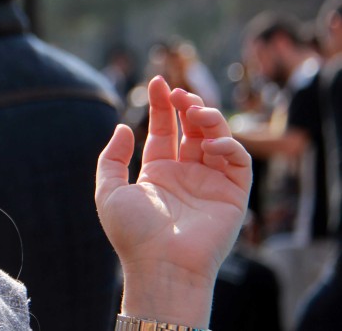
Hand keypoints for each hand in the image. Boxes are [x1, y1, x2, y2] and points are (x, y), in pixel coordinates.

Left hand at [95, 76, 250, 324]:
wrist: (160, 265)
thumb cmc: (132, 233)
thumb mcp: (109, 190)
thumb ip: (112, 157)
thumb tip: (123, 127)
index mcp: (158, 172)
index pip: (165, 130)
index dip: (162, 105)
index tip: (158, 81)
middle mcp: (185, 175)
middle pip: (192, 129)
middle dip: (187, 105)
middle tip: (178, 93)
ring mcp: (210, 184)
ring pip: (217, 139)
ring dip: (209, 119)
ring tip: (194, 110)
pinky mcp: (232, 196)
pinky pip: (238, 163)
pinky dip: (229, 146)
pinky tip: (212, 142)